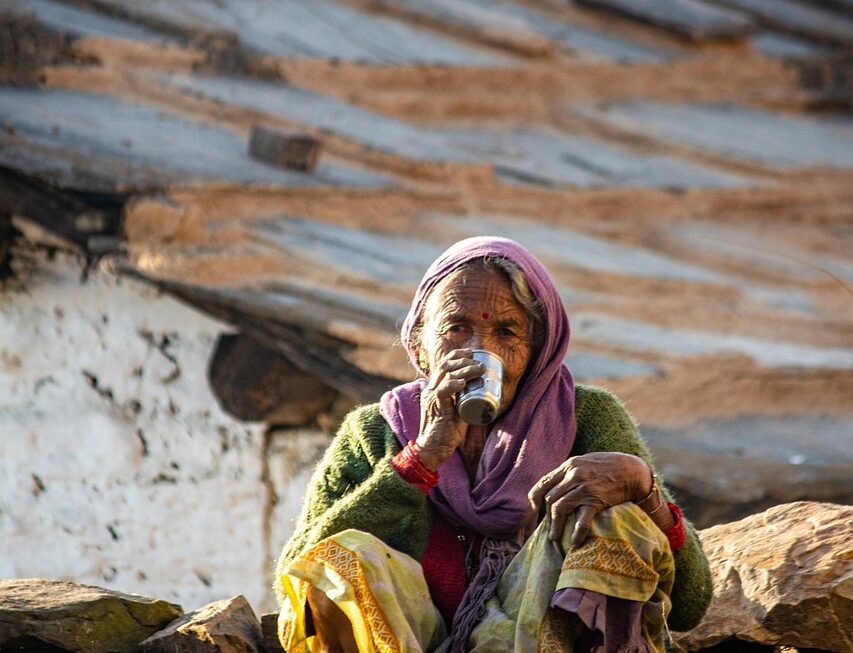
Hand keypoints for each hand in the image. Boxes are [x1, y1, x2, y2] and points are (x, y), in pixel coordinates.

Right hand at [416, 348, 483, 470]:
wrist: (432, 449)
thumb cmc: (446, 432)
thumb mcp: (457, 412)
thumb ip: (464, 402)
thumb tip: (482, 395)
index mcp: (434, 388)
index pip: (443, 364)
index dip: (456, 355)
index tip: (471, 353)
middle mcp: (431, 389)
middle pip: (445, 365)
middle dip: (463, 359)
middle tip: (479, 363)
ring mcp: (432, 397)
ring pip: (446, 375)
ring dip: (465, 369)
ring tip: (479, 369)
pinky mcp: (436, 407)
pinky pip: (443, 391)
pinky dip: (453, 384)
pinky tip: (463, 382)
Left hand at [528, 452, 650, 546]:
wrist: (633, 471)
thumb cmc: (610, 465)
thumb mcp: (586, 461)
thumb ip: (571, 471)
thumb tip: (556, 483)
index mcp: (569, 466)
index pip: (544, 482)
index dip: (535, 497)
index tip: (535, 508)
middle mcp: (573, 475)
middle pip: (550, 498)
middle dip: (546, 516)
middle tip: (548, 528)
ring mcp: (584, 488)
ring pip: (559, 509)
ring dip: (555, 526)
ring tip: (554, 538)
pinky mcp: (596, 500)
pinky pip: (582, 520)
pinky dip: (576, 533)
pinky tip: (575, 542)